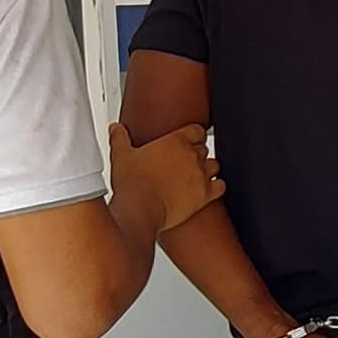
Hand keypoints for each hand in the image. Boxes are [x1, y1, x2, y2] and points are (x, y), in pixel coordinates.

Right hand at [109, 122, 223, 233]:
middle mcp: (191, 155)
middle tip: (186, 163)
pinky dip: (217, 187)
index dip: (194, 135)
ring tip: (198, 176)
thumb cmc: (132, 184)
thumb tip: (116, 128)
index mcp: (175, 141)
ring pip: (215, 165)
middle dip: (197, 154)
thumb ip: (120, 138)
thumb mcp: (121, 156)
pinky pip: (221, 186)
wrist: (140, 209)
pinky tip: (210, 190)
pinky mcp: (205, 194)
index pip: (196, 130)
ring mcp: (200, 174)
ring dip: (209, 169)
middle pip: (204, 148)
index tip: (189, 140)